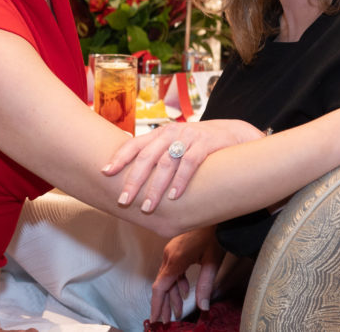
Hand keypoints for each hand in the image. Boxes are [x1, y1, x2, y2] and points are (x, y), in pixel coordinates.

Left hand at [102, 119, 263, 211]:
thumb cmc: (201, 145)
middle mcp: (173, 132)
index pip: (136, 144)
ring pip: (166, 162)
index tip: (105, 172)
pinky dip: (181, 180)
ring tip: (148, 206)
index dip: (120, 157)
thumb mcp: (177, 145)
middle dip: (134, 180)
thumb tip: (134, 179)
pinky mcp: (207, 143)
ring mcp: (190, 136)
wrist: (235, 133)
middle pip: (147, 156)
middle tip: (124, 200)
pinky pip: (190, 162)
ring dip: (156, 187)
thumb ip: (159, 156)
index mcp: (162, 133)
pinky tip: (175, 197)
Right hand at [150, 227, 222, 322]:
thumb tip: (202, 307)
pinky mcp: (175, 249)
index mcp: (176, 259)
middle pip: (162, 285)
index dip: (157, 305)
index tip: (155, 320)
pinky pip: (172, 270)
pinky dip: (176, 284)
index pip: (161, 287)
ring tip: (177, 312)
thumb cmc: (215, 234)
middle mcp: (169, 255)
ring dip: (172, 296)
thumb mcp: (212, 262)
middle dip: (164, 305)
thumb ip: (205, 285)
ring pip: (167, 278)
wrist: (214, 214)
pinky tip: (184, 292)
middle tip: (166, 322)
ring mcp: (171, 251)